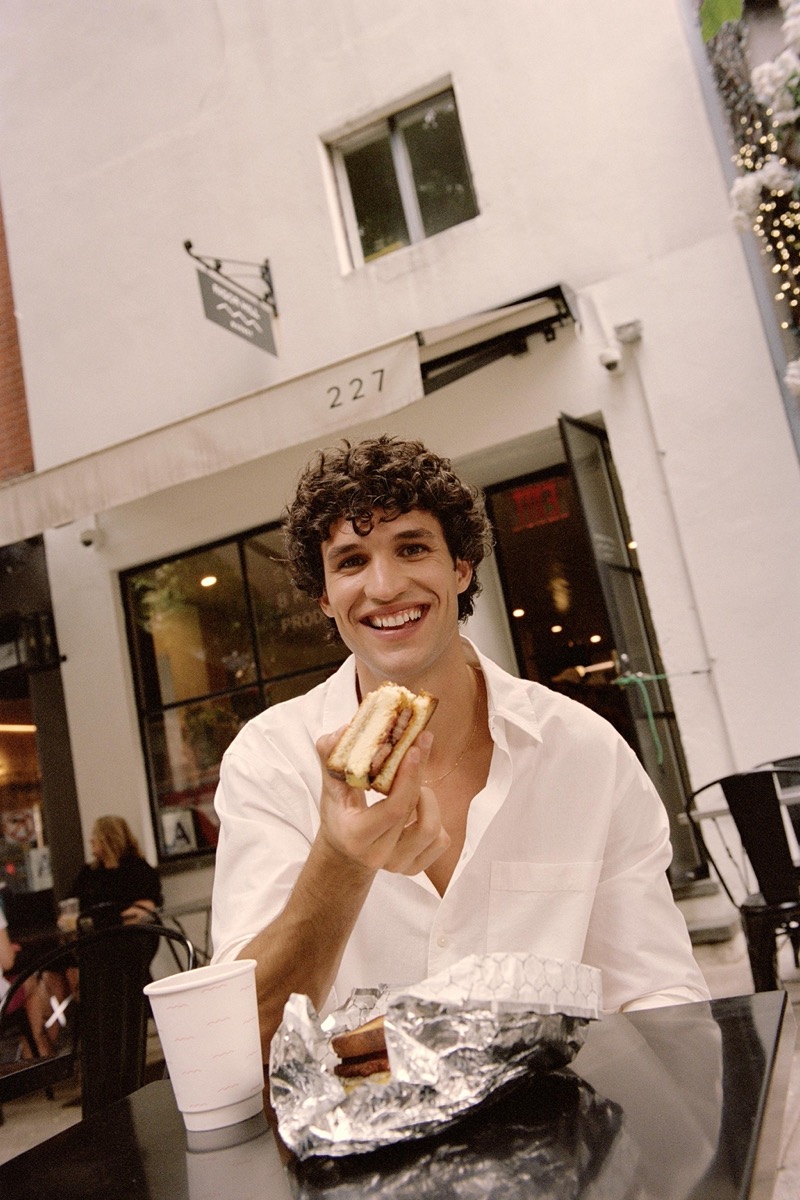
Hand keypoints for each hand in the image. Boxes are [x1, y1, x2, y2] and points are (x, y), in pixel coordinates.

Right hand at [316, 728, 449, 876]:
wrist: (345, 849)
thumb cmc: (339, 812)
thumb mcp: (331, 786)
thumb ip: (331, 757)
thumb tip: (342, 732)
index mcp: (356, 836)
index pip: (394, 809)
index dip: (408, 778)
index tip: (413, 749)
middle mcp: (378, 856)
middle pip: (411, 810)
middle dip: (417, 773)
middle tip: (420, 744)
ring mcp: (398, 865)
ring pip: (432, 829)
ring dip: (427, 799)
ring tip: (414, 786)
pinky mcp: (415, 867)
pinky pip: (441, 841)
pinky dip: (434, 818)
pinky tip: (418, 808)